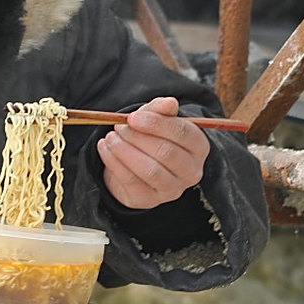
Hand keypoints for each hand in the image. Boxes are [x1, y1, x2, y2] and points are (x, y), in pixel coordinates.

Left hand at [95, 96, 209, 209]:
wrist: (136, 167)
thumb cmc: (151, 138)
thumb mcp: (155, 119)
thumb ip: (161, 109)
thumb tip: (169, 102)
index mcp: (199, 148)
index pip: (183, 133)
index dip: (157, 123)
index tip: (132, 117)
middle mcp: (191, 172)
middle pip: (166, 152)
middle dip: (137, 137)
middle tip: (119, 127)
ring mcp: (172, 190)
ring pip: (149, 170)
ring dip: (124, 150)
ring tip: (110, 137)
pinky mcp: (149, 200)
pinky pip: (130, 181)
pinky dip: (113, 162)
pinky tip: (104, 148)